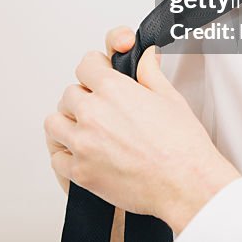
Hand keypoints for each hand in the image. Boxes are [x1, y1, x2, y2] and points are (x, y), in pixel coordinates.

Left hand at [43, 26, 240, 234]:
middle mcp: (93, 113)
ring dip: (68, 125)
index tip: (98, 77)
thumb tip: (145, 56)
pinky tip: (83, 156)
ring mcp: (83, 143)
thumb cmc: (182, 146)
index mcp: (112, 89)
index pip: (85, 66)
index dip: (94, 70)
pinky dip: (67, 156)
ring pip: (55, 123)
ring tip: (86, 132)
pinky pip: (57, 157)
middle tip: (99, 111)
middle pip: (69, 94)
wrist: (186, 185)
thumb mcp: (169, 97)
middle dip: (83, 100)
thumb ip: (149, 71)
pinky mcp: (80, 171)